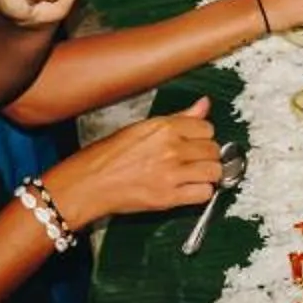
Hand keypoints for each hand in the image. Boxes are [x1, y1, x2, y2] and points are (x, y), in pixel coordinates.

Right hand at [54, 99, 223, 223]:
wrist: (88, 183)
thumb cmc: (108, 157)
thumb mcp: (142, 128)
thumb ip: (179, 118)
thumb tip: (203, 104)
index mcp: (164, 128)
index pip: (207, 128)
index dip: (202, 137)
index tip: (196, 143)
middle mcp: (171, 149)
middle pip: (213, 150)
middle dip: (206, 155)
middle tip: (194, 161)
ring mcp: (171, 174)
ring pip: (214, 171)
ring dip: (208, 174)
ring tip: (195, 175)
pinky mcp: (169, 197)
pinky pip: (204, 194)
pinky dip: (201, 193)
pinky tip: (190, 189)